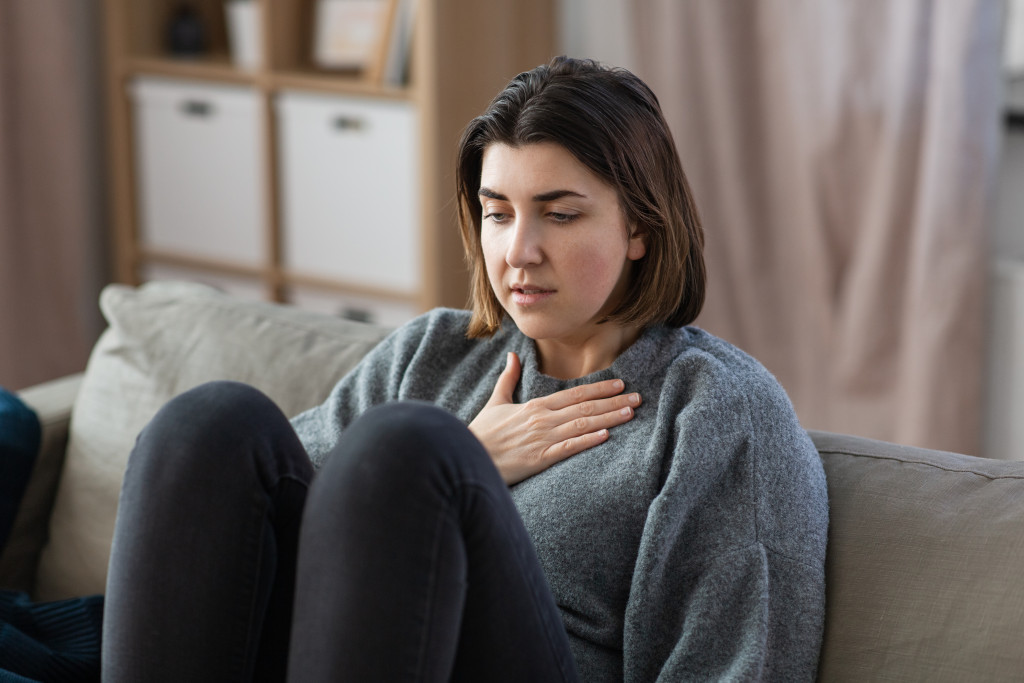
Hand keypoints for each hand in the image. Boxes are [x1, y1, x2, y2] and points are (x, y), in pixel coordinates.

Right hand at [468, 352, 641, 484]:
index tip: (620, 383)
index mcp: (535, 406)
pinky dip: (586, 440)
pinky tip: (605, 435)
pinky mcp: (539, 459)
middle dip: (613, 401)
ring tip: (630, 413)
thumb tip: (513, 355)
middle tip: (638, 397)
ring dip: (608, 418)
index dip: (599, 388)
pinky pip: (567, 448)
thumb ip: (508, 379)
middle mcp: (542, 419)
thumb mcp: (495, 402)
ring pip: (582, 425)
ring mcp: (542, 439)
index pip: (574, 394)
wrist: (468, 456)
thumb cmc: (482, 433)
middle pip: (585, 407)